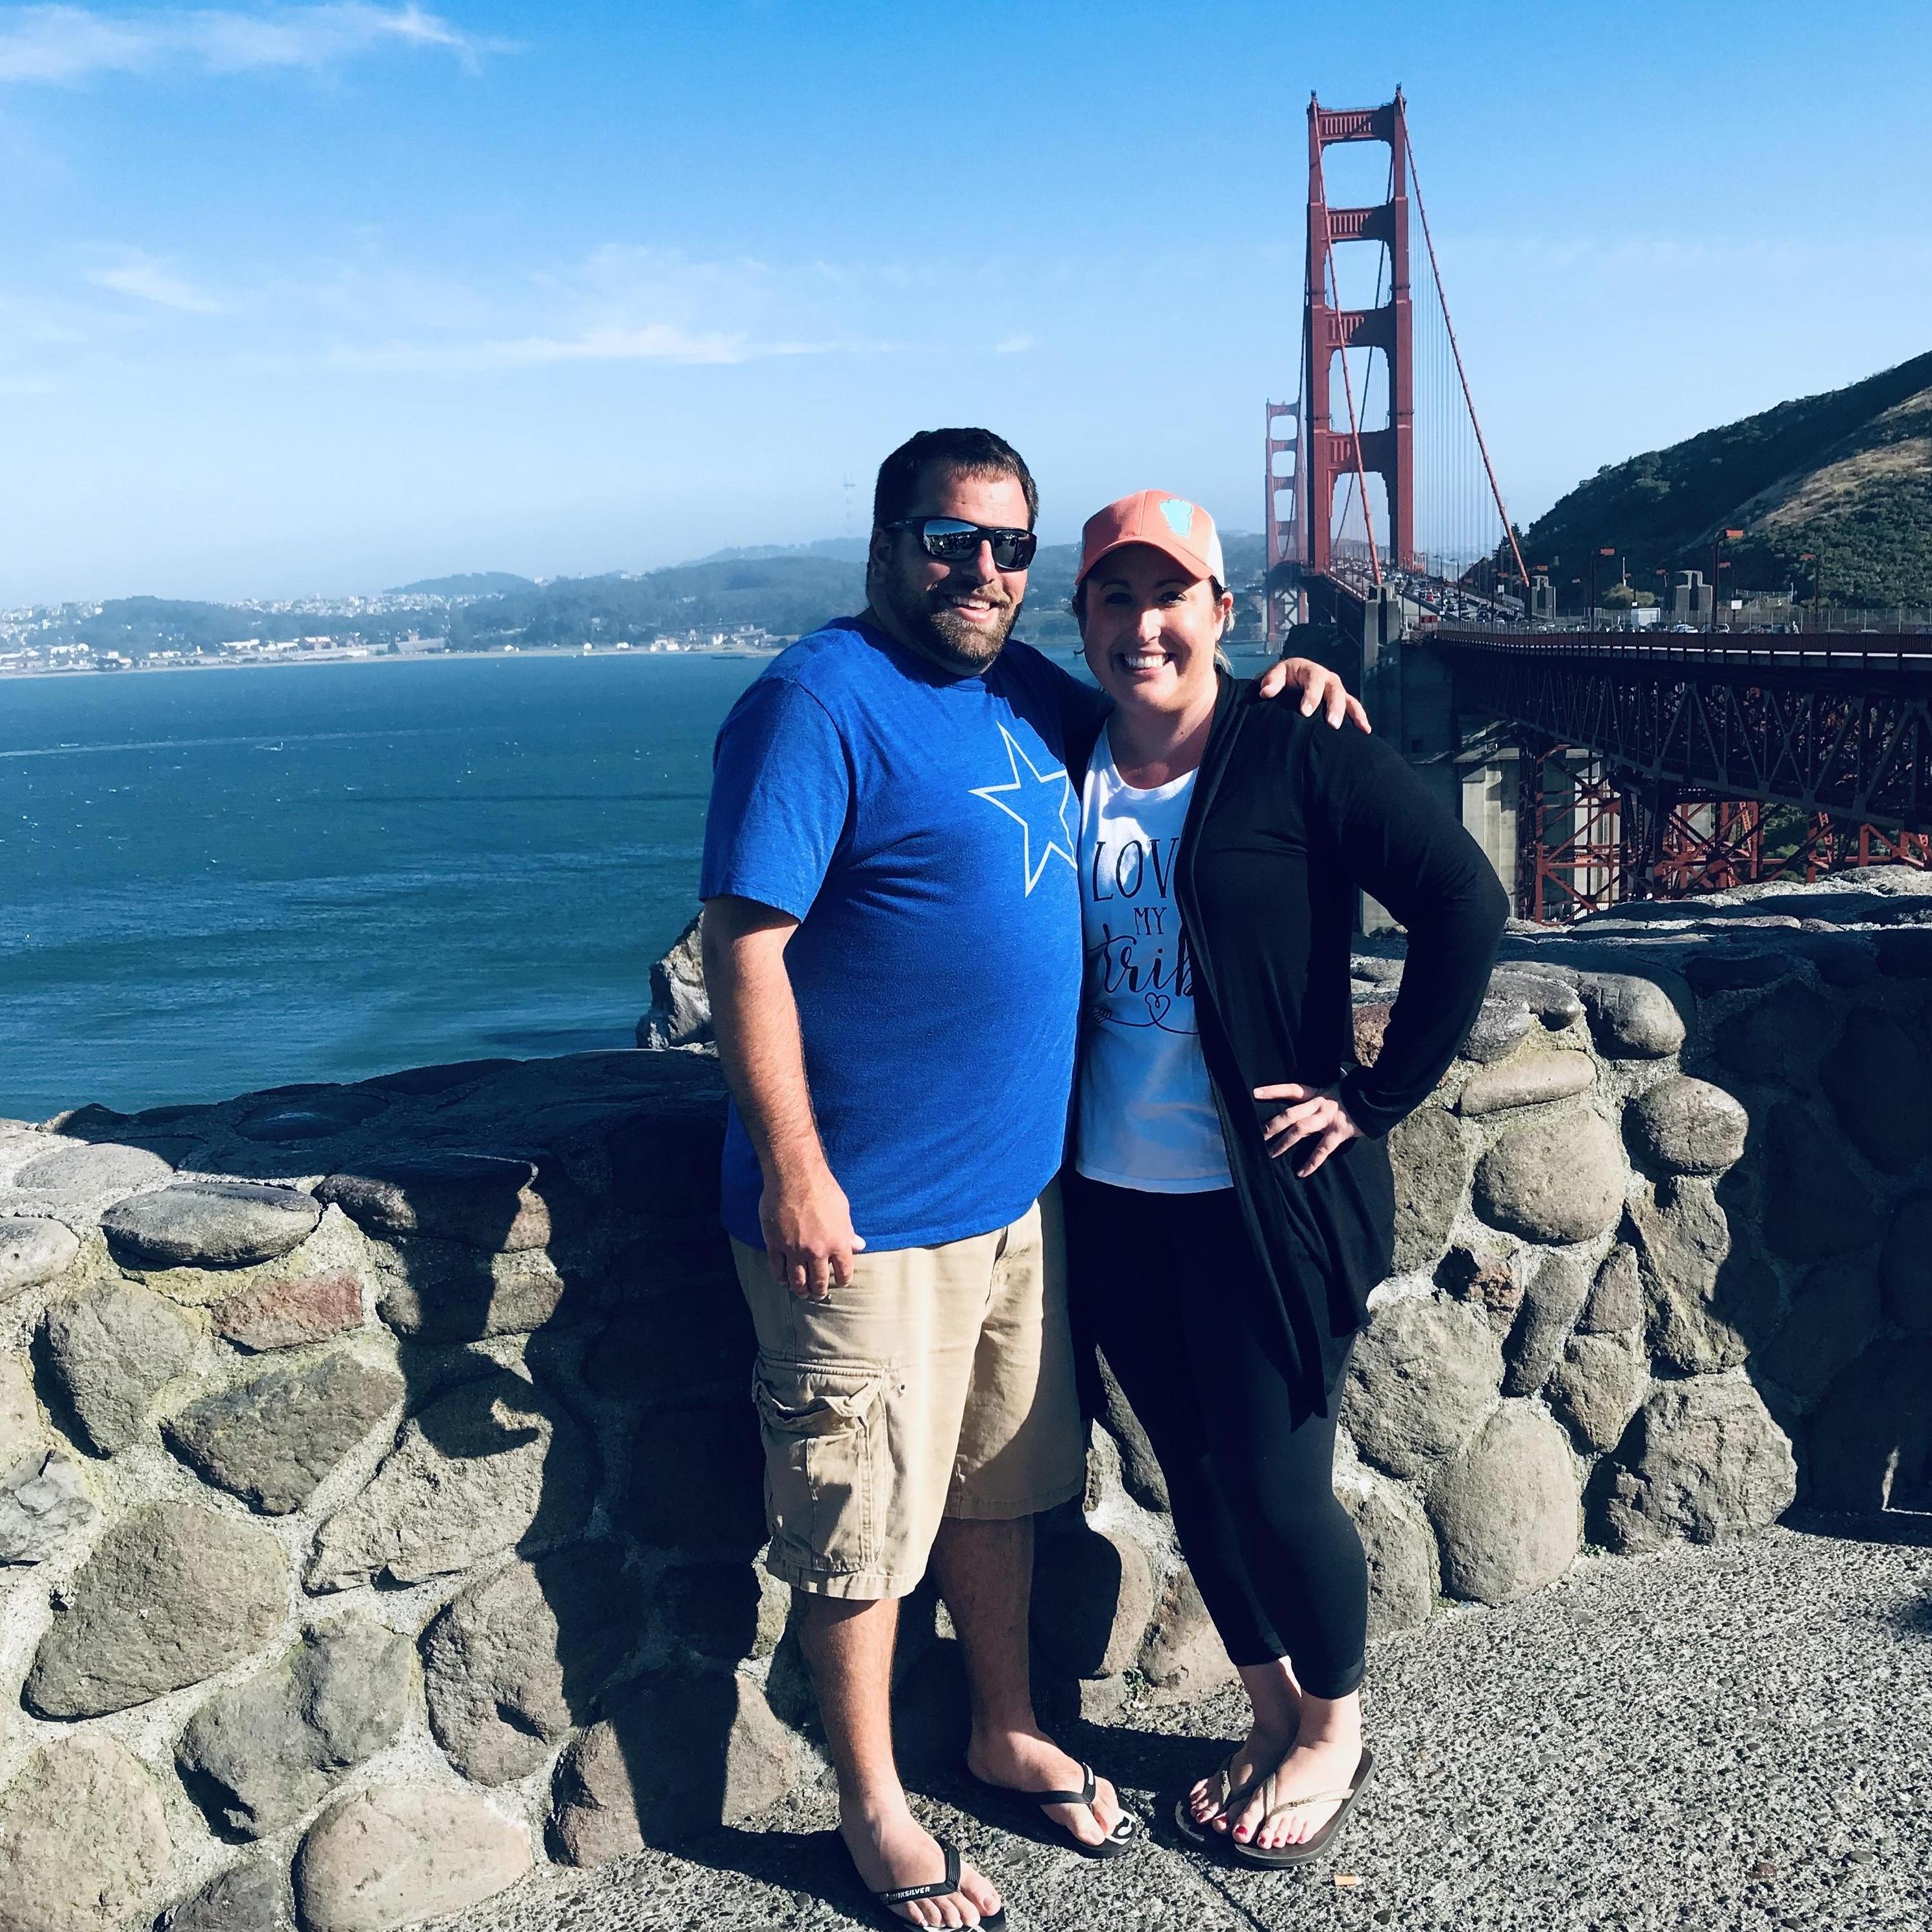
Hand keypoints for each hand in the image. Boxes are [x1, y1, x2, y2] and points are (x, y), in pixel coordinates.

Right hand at [759, 1167, 865, 1299]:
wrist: (794, 1176)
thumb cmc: (822, 1189)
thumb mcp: (842, 1210)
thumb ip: (848, 1232)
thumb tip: (859, 1245)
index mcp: (838, 1242)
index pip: (844, 1271)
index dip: (843, 1280)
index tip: (840, 1282)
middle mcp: (817, 1251)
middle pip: (819, 1281)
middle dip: (819, 1291)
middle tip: (818, 1295)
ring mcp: (794, 1249)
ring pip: (797, 1280)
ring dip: (800, 1290)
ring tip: (802, 1293)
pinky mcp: (775, 1244)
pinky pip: (777, 1269)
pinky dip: (781, 1278)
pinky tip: (784, 1280)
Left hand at [1254, 1082, 1362, 1177]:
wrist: (1377, 1098)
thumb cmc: (1354, 1095)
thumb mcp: (1335, 1088)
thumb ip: (1321, 1094)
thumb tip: (1310, 1090)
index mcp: (1317, 1094)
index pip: (1292, 1090)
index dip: (1273, 1091)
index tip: (1255, 1093)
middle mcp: (1319, 1105)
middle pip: (1290, 1114)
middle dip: (1272, 1125)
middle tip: (1258, 1135)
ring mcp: (1328, 1119)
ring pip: (1301, 1130)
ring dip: (1284, 1143)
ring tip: (1271, 1154)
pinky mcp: (1339, 1132)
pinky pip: (1322, 1149)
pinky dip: (1311, 1162)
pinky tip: (1301, 1172)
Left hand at [1256, 656, 1371, 732]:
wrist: (1292, 680)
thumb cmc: (1285, 677)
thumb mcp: (1276, 674)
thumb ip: (1271, 681)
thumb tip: (1266, 692)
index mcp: (1312, 670)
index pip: (1314, 681)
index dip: (1312, 695)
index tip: (1306, 712)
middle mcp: (1328, 679)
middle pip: (1335, 691)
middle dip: (1334, 707)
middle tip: (1332, 724)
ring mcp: (1336, 690)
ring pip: (1347, 700)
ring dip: (1351, 714)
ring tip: (1354, 728)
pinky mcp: (1341, 701)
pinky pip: (1353, 707)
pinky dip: (1360, 718)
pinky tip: (1365, 730)